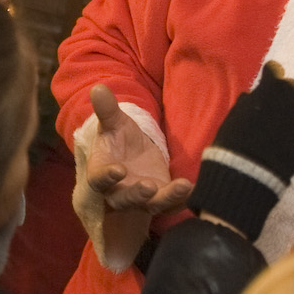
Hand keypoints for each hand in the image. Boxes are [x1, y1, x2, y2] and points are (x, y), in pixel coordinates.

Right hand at [84, 84, 190, 214]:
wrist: (135, 155)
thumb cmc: (120, 139)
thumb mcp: (115, 123)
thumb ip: (107, 110)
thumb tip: (98, 88)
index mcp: (101, 172)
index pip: (99, 179)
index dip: (107, 176)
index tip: (118, 170)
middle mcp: (119, 191)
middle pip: (124, 199)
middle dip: (137, 194)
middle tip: (149, 186)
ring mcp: (141, 200)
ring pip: (151, 205)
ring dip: (166, 198)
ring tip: (182, 186)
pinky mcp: (162, 200)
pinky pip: (172, 204)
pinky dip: (183, 199)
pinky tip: (195, 187)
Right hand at [188, 63, 293, 239]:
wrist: (245, 181)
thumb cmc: (230, 150)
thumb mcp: (232, 122)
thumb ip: (247, 105)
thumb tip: (254, 94)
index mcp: (265, 98)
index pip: (275, 77)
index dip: (273, 74)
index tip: (271, 72)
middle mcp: (286, 108)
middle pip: (292, 92)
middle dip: (285, 94)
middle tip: (277, 101)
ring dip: (292, 115)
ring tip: (280, 127)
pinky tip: (287, 143)